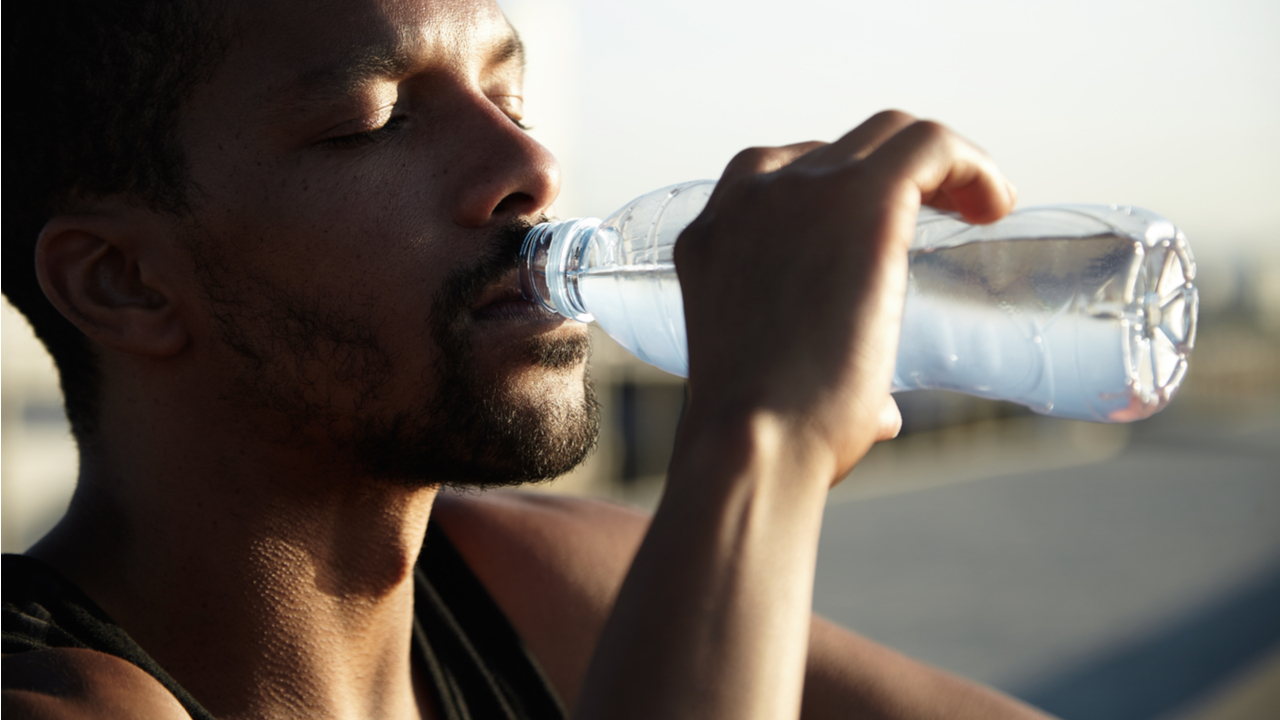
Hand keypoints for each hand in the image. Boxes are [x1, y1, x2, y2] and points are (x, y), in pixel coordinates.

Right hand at [674, 111, 1016, 483]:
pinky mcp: (863, 199)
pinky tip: (997, 205)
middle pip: (839, 149)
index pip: (781, 177)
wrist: (753, 441)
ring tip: (978, 208)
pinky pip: (930, 146)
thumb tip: (882, 414)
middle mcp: (751, 196)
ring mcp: (803, 190)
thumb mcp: (767, 382)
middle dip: (893, 176)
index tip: (879, 230)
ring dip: (938, 165)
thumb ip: (822, 381)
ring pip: (888, 136)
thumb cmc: (761, 435)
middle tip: (941, 220)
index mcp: (716, 233)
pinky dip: (971, 164)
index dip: (840, 193)